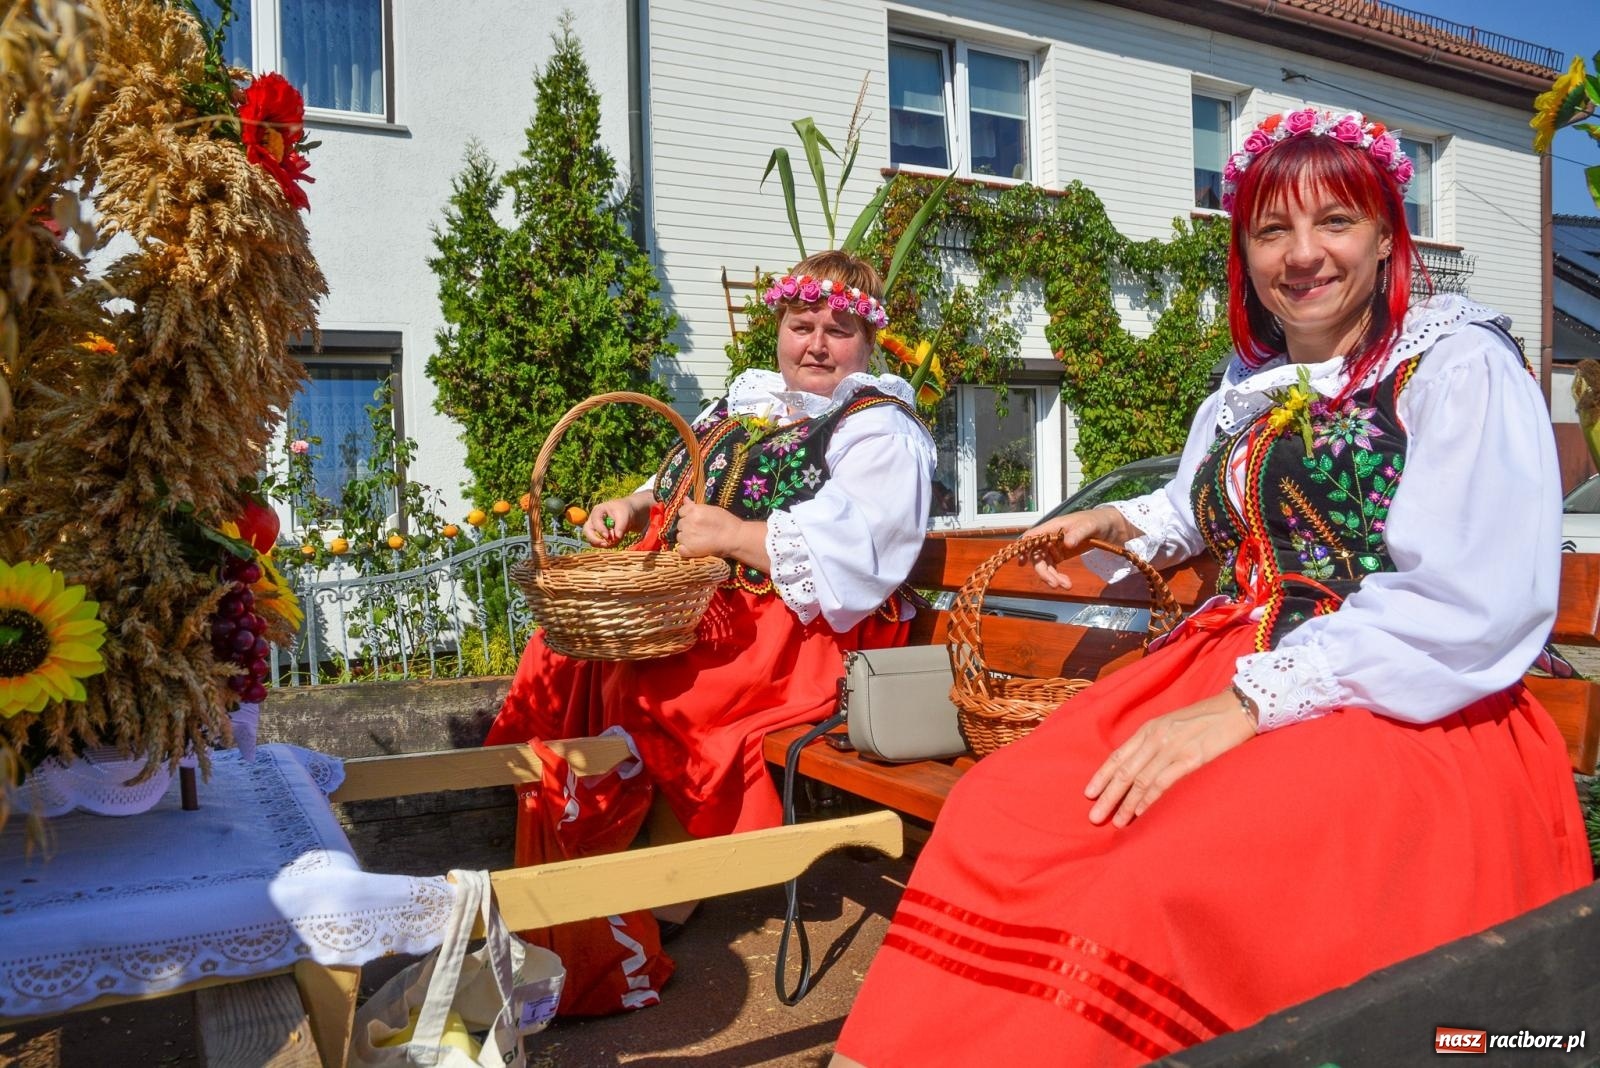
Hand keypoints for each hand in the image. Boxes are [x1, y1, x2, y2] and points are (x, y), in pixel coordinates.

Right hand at [582, 491, 651, 546]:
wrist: (626, 514)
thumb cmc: (623, 511)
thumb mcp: (624, 515)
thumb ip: (621, 526)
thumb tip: (617, 537)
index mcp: (598, 511)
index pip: (595, 521)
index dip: (600, 530)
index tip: (608, 536)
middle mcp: (592, 520)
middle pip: (587, 531)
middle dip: (595, 540)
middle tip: (606, 544)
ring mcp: (594, 528)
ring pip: (591, 540)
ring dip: (603, 544)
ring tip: (616, 541)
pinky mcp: (597, 536)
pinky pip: (598, 544)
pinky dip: (607, 545)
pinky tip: (616, 541)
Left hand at [673, 500, 747, 558]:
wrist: (734, 537)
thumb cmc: (726, 522)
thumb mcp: (711, 509)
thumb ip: (695, 506)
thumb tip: (685, 499)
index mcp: (693, 510)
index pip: (681, 512)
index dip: (688, 516)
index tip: (696, 520)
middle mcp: (688, 522)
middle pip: (680, 524)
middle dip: (687, 527)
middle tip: (699, 530)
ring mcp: (687, 536)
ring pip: (680, 536)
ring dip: (686, 538)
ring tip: (699, 539)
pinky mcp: (689, 549)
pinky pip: (680, 549)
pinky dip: (685, 549)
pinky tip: (694, 548)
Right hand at [1016, 506, 1127, 589]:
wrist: (1109, 527)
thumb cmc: (1097, 521)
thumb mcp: (1089, 526)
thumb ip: (1078, 533)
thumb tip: (1066, 543)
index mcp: (1053, 527)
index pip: (1033, 536)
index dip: (1024, 548)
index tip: (1021, 561)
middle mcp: (1050, 538)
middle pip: (1037, 555)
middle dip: (1043, 571)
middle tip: (1054, 584)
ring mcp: (1054, 547)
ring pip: (1045, 565)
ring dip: (1052, 577)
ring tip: (1066, 586)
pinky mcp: (1061, 555)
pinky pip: (1053, 568)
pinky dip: (1057, 577)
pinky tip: (1067, 583)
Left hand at [1085, 689, 1255, 826]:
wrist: (1238, 708)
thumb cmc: (1206, 719)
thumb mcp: (1172, 725)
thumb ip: (1154, 743)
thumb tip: (1137, 769)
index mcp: (1149, 728)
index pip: (1118, 756)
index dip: (1102, 776)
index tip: (1089, 794)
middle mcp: (1156, 737)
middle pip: (1125, 771)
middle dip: (1108, 796)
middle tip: (1094, 817)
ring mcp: (1173, 748)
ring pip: (1142, 780)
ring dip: (1127, 804)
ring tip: (1116, 823)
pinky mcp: (1192, 758)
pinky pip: (1164, 782)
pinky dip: (1150, 800)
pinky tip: (1141, 814)